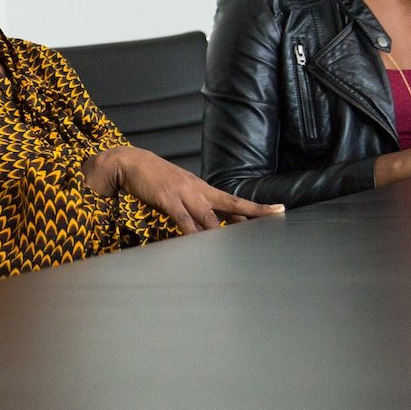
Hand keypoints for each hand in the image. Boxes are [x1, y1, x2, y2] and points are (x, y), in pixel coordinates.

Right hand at [85, 145, 284, 233]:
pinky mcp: (167, 199)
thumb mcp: (180, 192)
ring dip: (222, 233)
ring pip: (209, 217)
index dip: (257, 208)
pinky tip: (198, 242)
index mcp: (203, 189)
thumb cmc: (156, 180)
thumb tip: (209, 228)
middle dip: (252, 215)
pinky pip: (183, 219)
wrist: (131, 163)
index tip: (279, 210)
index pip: (235, 201)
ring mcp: (183, 194)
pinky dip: (191, 232)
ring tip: (238, 246)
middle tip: (274, 219)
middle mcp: (199, 191)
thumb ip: (195, 210)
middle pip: (231, 205)